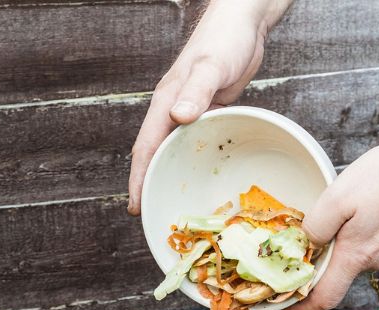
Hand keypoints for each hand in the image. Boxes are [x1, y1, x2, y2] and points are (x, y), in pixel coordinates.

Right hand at [127, 1, 291, 214]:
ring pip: (177, 152)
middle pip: (157, 155)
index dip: (138, 179)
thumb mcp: (211, 66)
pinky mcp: (210, 112)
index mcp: (167, 103)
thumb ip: (196, 90)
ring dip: (172, 176)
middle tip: (153, 217)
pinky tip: (204, 177)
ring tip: (174, 205)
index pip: (146, 148)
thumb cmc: (225, 40)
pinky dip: (196, 162)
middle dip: (150, 185)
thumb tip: (179, 118)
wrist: (242, 23)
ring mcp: (192, 113)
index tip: (135, 207)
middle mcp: (174, 111)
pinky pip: (198, 143)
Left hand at [284, 137, 378, 309]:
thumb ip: (316, 226)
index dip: (302, 308)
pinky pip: (373, 242)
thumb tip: (306, 244)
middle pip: (339, 272)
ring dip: (342, 242)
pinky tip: (361, 209)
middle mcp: (376, 261)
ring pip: (357, 254)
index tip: (287, 309)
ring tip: (336, 215)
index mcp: (356, 256)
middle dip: (319, 261)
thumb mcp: (338, 197)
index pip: (325, 298)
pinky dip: (360, 232)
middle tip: (304, 240)